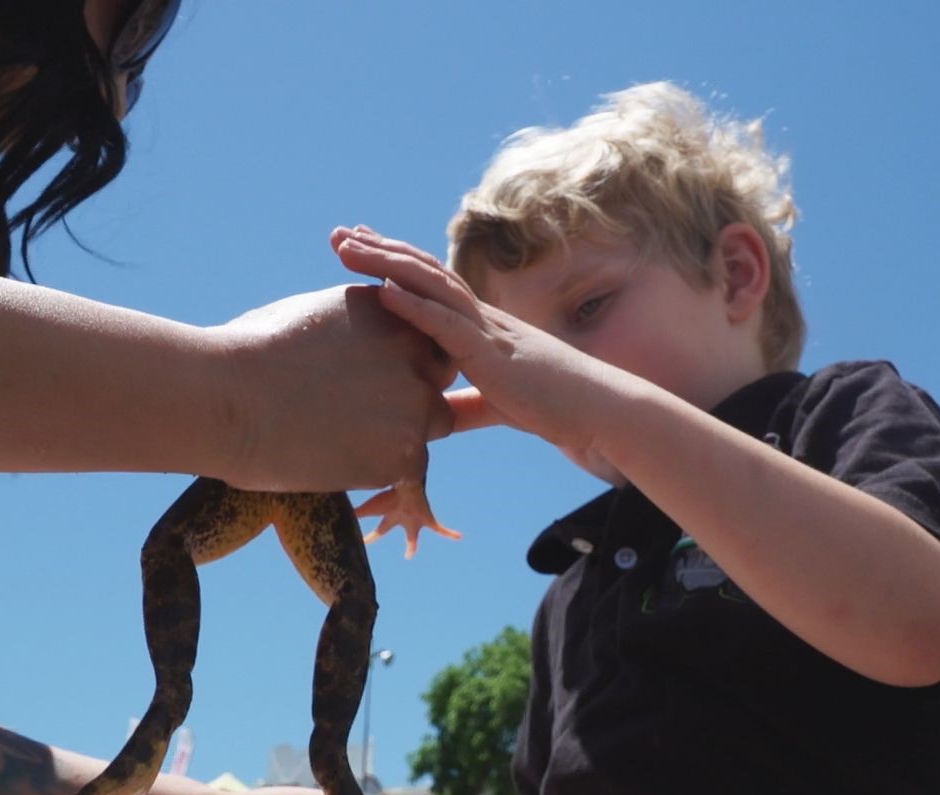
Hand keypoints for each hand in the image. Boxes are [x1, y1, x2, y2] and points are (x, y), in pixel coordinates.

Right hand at [208, 285, 455, 491]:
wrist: (227, 396)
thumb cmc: (243, 355)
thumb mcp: (303, 316)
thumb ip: (342, 330)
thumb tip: (335, 346)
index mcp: (387, 309)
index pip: (418, 337)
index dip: (396, 362)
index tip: (361, 381)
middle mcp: (413, 348)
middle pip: (435, 377)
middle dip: (408, 396)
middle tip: (356, 414)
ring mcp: (415, 400)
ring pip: (432, 424)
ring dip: (399, 435)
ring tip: (341, 441)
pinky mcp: (406, 452)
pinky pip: (412, 472)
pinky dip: (384, 477)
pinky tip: (342, 471)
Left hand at [329, 227, 633, 451]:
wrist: (600, 411)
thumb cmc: (559, 407)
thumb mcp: (500, 404)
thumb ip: (466, 404)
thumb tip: (435, 415)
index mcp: (481, 329)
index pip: (432, 285)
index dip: (396, 264)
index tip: (362, 248)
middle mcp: (481, 319)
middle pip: (423, 273)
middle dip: (379, 251)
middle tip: (338, 233)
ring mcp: (486, 332)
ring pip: (429, 286)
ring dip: (385, 264)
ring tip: (347, 247)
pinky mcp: (491, 355)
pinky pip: (446, 325)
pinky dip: (413, 306)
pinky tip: (382, 290)